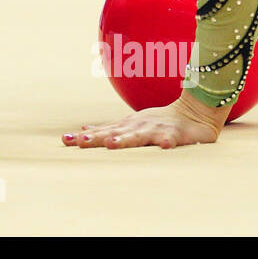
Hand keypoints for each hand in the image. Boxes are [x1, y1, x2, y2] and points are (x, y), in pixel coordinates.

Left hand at [63, 91, 230, 149]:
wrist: (192, 111)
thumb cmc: (157, 121)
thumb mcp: (130, 123)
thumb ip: (109, 128)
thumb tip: (84, 128)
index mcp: (127, 126)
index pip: (102, 132)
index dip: (84, 137)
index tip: (65, 140)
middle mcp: (137, 127)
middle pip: (114, 133)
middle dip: (97, 138)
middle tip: (80, 141)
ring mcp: (155, 129)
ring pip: (139, 135)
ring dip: (126, 139)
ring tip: (112, 144)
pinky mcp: (175, 135)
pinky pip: (172, 139)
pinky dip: (168, 142)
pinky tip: (165, 147)